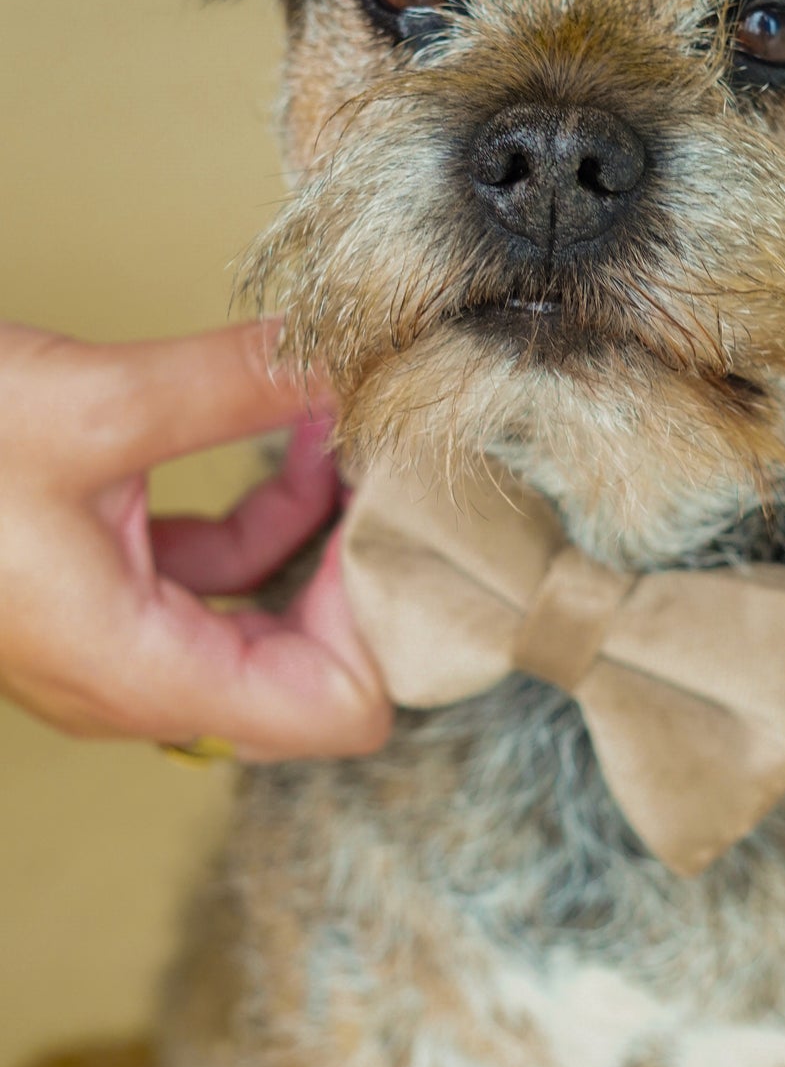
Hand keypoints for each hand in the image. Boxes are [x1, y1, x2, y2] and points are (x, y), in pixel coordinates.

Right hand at [0, 320, 389, 758]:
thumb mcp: (87, 407)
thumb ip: (229, 385)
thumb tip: (338, 355)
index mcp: (138, 668)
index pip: (335, 710)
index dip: (393, 621)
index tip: (415, 518)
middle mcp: (135, 674)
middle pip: (315, 667)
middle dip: (370, 570)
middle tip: (413, 476)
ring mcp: (117, 634)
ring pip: (267, 611)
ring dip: (325, 526)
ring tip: (354, 430)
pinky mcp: (100, 583)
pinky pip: (217, 570)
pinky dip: (268, 513)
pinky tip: (291, 433)